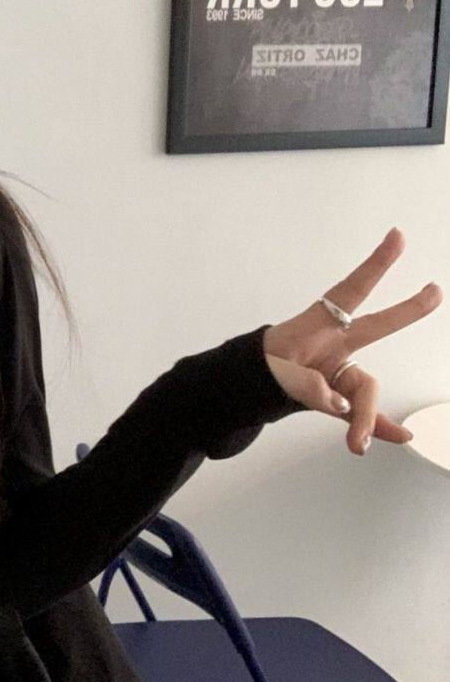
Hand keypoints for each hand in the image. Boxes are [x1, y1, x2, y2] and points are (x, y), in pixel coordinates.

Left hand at [262, 228, 441, 455]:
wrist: (249, 386)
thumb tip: (338, 405)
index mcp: (316, 325)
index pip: (349, 292)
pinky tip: (400, 436)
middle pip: (377, 326)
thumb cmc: (258, 368)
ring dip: (364, 417)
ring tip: (357, 445)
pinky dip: (377, 426)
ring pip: (365, 391)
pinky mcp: (337, 397)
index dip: (374, 265)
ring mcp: (339, 371)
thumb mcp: (270, 372)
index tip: (396, 237)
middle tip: (434, 292)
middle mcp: (335, 344)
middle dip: (406, 310)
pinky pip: (361, 413)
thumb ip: (303, 385)